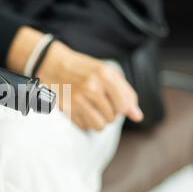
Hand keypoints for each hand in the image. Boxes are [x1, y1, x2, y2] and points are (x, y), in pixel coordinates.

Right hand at [7, 27, 142, 130]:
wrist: (54, 65)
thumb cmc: (84, 69)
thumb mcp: (107, 73)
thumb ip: (125, 93)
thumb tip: (138, 117)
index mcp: (105, 75)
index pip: (125, 105)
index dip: (124, 107)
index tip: (117, 101)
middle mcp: (92, 87)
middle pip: (113, 117)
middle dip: (110, 113)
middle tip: (102, 102)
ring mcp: (78, 99)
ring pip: (99, 125)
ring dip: (99, 120)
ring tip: (94, 109)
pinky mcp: (67, 109)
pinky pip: (85, 126)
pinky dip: (86, 122)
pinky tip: (82, 110)